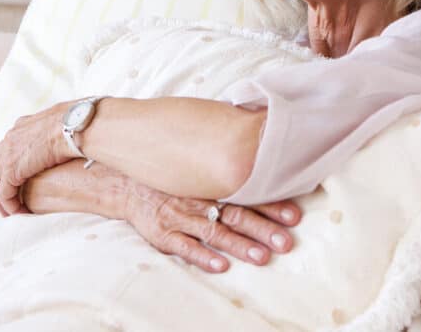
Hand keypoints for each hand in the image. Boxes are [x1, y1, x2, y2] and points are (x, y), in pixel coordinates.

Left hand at [0, 100, 72, 215]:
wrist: (74, 126)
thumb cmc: (77, 123)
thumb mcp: (62, 123)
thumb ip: (55, 131)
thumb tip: (70, 135)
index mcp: (21, 126)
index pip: (6, 148)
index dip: (6, 164)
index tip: (10, 178)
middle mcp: (10, 139)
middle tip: (3, 199)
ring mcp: (7, 155)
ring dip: (3, 200)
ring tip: (12, 213)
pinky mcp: (11, 171)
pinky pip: (5, 194)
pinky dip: (10, 206)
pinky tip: (19, 213)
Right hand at [123, 181, 301, 272]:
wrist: (126, 182)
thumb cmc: (169, 174)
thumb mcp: (196, 165)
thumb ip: (224, 167)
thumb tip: (258, 153)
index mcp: (211, 182)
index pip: (247, 194)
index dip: (271, 204)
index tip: (294, 215)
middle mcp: (199, 200)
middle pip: (236, 215)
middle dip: (263, 229)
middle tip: (286, 241)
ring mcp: (181, 217)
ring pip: (214, 232)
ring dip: (239, 245)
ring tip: (262, 256)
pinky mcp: (163, 234)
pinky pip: (184, 247)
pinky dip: (202, 256)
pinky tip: (220, 265)